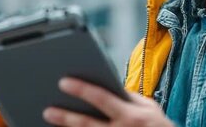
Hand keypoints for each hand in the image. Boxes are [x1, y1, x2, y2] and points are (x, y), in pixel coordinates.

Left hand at [42, 77, 173, 126]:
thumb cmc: (158, 126)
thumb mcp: (149, 107)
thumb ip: (128, 96)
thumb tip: (107, 85)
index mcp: (132, 115)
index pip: (102, 98)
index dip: (81, 89)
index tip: (63, 82)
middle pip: (88, 125)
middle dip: (66, 117)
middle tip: (48, 110)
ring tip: (50, 122)